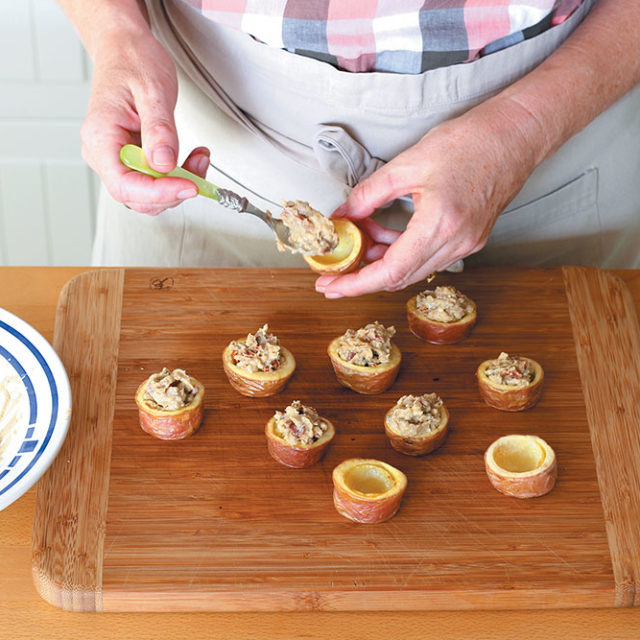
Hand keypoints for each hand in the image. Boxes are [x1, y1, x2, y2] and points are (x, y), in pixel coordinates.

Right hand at [80, 30, 208, 213]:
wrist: (126, 49)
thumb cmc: (133, 62)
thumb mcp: (153, 90)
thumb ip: (159, 130)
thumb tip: (164, 164)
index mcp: (100, 136)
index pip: (124, 184)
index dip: (158, 192)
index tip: (189, 186)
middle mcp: (104, 153)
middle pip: (138, 197)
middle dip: (173, 189)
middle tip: (199, 167)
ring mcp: (117, 159)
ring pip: (149, 195)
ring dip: (179, 184)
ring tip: (199, 159)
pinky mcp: (133, 160)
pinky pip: (156, 181)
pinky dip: (178, 177)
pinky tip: (192, 160)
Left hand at [315, 99, 540, 296]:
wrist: (514, 136)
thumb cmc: (469, 142)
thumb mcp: (407, 164)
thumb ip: (369, 194)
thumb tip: (344, 214)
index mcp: (440, 225)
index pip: (390, 272)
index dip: (355, 284)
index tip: (330, 285)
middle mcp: (456, 243)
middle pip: (399, 277)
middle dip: (363, 275)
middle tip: (335, 267)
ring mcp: (466, 245)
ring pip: (412, 269)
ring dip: (382, 261)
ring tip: (360, 239)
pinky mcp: (470, 240)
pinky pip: (427, 258)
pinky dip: (402, 252)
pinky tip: (385, 235)